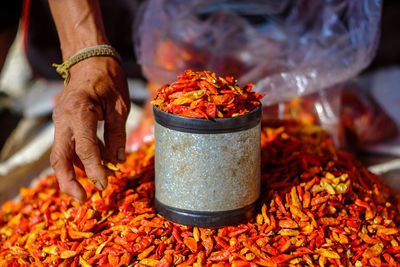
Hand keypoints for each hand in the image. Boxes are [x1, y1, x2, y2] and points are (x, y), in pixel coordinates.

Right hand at [50, 57, 129, 202]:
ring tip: (95, 185)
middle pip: (59, 158)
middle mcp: (63, 119)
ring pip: (60, 155)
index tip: (105, 185)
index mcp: (79, 112)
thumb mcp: (120, 106)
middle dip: (69, 182)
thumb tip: (118, 161)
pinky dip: (80, 159)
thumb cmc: (108, 79)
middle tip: (84, 200)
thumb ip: (117, 134)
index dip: (94, 169)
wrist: (89, 59)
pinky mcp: (63, 122)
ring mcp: (60, 121)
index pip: (84, 148)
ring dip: (75, 173)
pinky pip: (68, 146)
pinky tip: (97, 165)